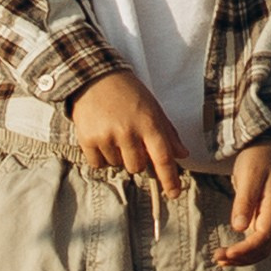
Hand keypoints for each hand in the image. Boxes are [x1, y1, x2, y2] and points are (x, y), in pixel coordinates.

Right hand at [69, 71, 186, 195]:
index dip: (170, 179)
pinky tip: (101, 136)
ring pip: (118, 166)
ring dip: (118, 155)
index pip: (163, 158)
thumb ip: (168, 132)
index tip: (174, 193)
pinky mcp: (88, 140)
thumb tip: (182, 154)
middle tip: (131, 139)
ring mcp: (107, 137)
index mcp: (148, 123)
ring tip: (114, 132)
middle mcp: (128, 132)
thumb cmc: (128, 92)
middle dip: (137, 159)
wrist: (94, 77)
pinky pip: (99, 164)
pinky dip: (101, 156)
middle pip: (138, 167)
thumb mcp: (153, 107)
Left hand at [215, 138, 270, 265]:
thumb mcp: (249, 175)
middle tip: (217, 257)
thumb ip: (244, 201)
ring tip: (220, 258)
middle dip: (242, 257)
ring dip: (242, 257)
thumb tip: (239, 228)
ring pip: (261, 248)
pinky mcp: (263, 218)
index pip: (263, 237)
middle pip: (263, 248)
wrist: (267, 148)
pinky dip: (244, 250)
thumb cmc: (257, 158)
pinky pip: (256, 241)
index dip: (245, 249)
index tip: (226, 253)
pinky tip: (229, 252)